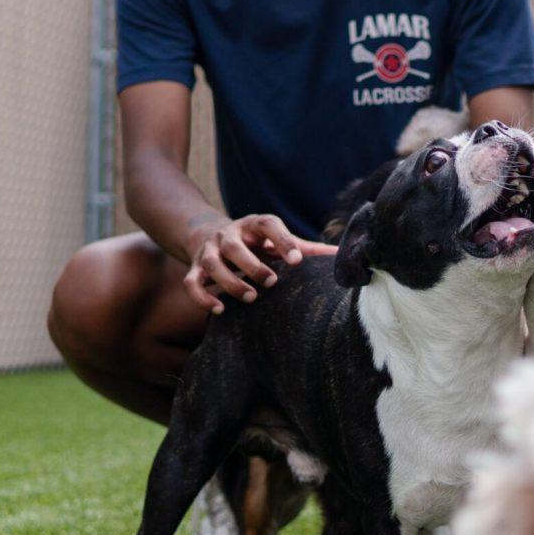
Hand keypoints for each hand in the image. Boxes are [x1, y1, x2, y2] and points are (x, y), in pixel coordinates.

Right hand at [184, 213, 337, 314]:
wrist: (210, 234)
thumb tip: (341, 256)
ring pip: (211, 264)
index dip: (283, 240)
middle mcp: (228, 235)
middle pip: (233, 245)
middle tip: (271, 281)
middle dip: (251, 264)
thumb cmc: (256, 242)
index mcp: (254, 225)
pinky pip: (192, 283)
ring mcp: (209, 251)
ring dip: (230, 282)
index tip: (297, 260)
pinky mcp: (194, 269)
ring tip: (251, 297)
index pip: (268, 224)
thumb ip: (305, 248)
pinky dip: (202, 297)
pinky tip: (219, 310)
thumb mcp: (277, 241)